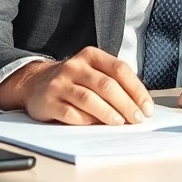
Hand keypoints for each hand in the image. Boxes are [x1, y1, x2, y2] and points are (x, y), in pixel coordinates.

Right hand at [0, 47, 155, 125]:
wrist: (34, 83)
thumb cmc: (73, 81)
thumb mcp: (93, 72)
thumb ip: (114, 83)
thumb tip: (140, 107)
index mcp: (91, 56)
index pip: (120, 70)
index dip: (136, 90)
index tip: (147, 108)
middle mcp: (75, 66)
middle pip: (106, 85)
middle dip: (126, 104)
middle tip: (137, 119)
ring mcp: (60, 83)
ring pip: (88, 98)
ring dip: (108, 113)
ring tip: (120, 123)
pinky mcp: (48, 101)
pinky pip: (69, 113)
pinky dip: (85, 120)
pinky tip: (95, 126)